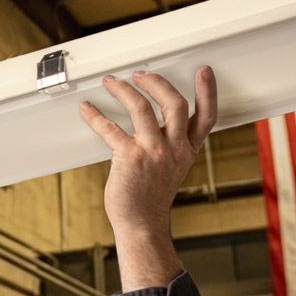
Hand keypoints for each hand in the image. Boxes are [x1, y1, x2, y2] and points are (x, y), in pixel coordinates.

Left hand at [79, 67, 216, 290]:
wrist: (142, 224)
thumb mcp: (174, 167)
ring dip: (124, 89)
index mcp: (186, 150)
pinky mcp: (129, 158)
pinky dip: (95, 115)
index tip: (204, 72)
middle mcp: (173, 149)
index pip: (206, 117)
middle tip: (141, 74)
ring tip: (113, 83)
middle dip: (157, 82)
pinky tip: (87, 109)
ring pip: (141, 107)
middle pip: (175, 103)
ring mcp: (152, 153)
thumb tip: (158, 118)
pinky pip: (110, 129)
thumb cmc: (152, 196)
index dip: (208, 92)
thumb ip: (172, 143)